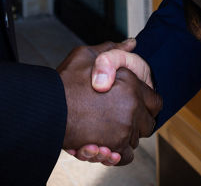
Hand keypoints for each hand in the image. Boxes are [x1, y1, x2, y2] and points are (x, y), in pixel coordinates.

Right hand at [58, 43, 159, 165]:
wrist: (45, 107)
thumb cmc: (64, 81)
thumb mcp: (88, 55)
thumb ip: (113, 51)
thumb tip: (132, 43)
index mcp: (131, 85)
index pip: (156, 103)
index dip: (146, 104)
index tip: (135, 106)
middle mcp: (131, 108)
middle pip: (147, 124)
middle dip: (136, 123)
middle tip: (118, 119)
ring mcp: (123, 130)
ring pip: (134, 140)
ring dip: (123, 138)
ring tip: (104, 132)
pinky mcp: (111, 147)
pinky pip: (123, 156)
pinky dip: (114, 154)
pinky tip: (102, 145)